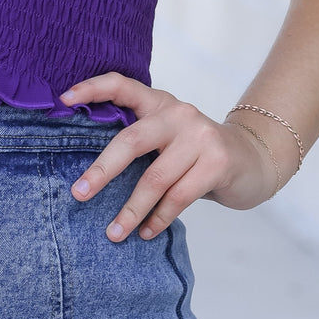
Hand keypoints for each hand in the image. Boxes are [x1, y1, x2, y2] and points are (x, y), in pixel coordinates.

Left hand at [60, 72, 283, 241]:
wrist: (254, 159)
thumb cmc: (196, 154)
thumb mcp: (168, 137)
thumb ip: (139, 143)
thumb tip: (88, 175)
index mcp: (160, 103)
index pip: (122, 85)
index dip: (93, 89)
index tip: (64, 100)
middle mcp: (179, 113)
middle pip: (132, 140)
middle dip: (102, 170)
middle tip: (78, 194)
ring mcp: (200, 136)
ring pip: (155, 178)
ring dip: (131, 210)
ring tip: (114, 233)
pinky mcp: (217, 162)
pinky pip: (178, 197)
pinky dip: (158, 219)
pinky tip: (146, 232)